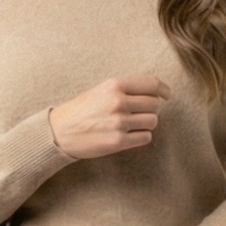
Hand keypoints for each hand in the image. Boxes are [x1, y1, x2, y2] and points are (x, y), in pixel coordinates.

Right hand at [49, 75, 170, 159]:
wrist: (59, 132)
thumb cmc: (80, 110)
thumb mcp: (100, 91)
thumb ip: (125, 90)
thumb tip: (155, 93)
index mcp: (114, 85)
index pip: (152, 84)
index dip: (163, 90)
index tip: (166, 95)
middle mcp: (118, 102)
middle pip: (154, 104)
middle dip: (151, 109)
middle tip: (139, 113)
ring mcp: (119, 122)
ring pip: (152, 121)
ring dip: (146, 124)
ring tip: (131, 125)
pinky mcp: (118, 141)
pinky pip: (145, 137)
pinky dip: (140, 137)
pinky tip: (128, 135)